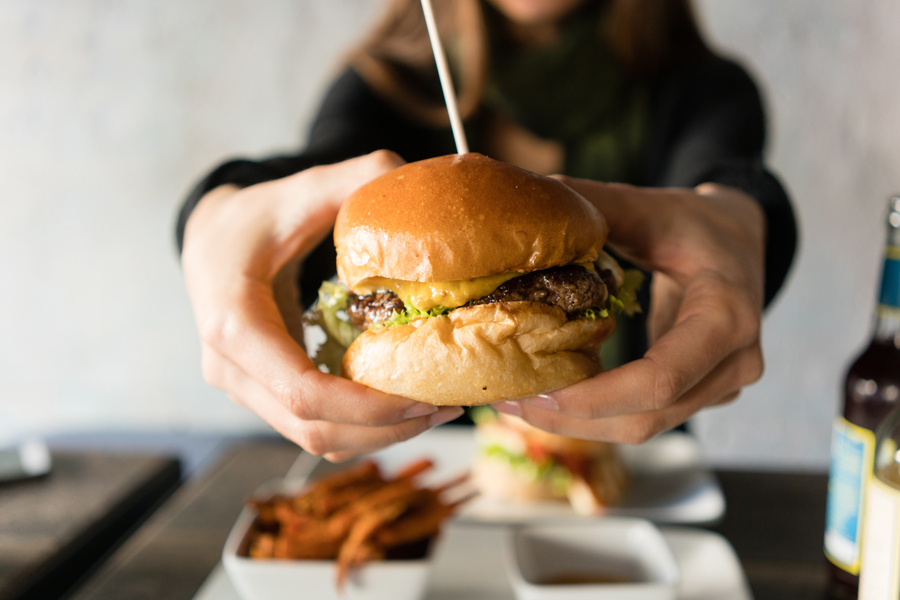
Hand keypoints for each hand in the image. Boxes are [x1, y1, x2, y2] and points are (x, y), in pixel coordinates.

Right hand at [182, 151, 463, 460]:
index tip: (424, 398)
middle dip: (385, 428)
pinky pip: (312, 426)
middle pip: (312, 428)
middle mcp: (230, 368)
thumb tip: (408, 172)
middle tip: (447, 407)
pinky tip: (403, 406)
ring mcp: (242, 387)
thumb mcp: (297, 192)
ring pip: (313, 438)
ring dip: (377, 435)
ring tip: (436, 410)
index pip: (301, 391)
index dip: (366, 407)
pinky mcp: (261, 393)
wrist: (209, 242)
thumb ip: (352, 177)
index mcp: (233, 323)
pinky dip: (359, 427)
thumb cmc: (251, 219)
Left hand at [494, 179, 765, 443]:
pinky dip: (595, 414)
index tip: (536, 392)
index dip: (595, 398)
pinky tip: (551, 396)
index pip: (659, 380)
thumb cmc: (696, 223)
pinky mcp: (702, 394)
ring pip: (643, 428)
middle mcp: (734, 362)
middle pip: (646, 418)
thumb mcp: (650, 207)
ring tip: (516, 402)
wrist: (741, 240)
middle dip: (571, 419)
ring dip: (576, 424)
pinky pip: (645, 416)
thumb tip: (534, 198)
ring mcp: (722, 385)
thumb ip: (596, 206)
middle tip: (507, 401)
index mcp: (728, 316)